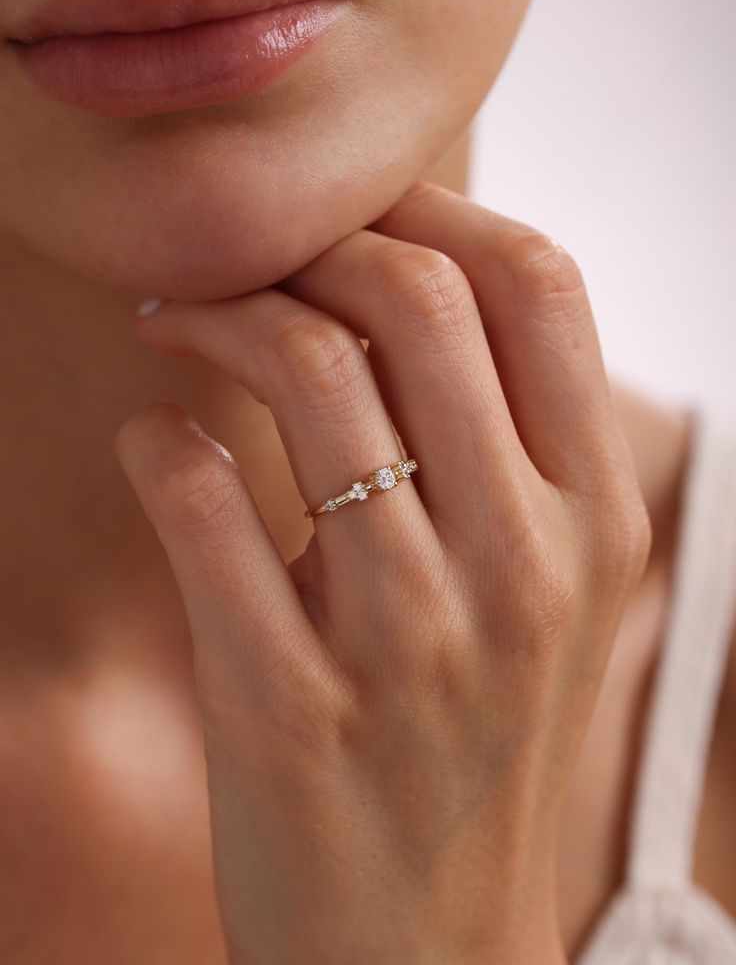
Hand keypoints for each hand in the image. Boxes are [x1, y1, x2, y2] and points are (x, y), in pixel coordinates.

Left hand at [115, 182, 651, 964]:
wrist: (421, 951)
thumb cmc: (474, 745)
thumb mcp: (542, 598)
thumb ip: (502, 453)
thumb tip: (400, 289)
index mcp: (593, 522)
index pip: (539, 284)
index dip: (435, 212)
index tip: (353, 219)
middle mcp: (521, 569)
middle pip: (417, 301)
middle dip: (309, 250)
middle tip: (246, 268)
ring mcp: (410, 642)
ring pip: (308, 377)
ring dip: (214, 318)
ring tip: (175, 325)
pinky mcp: (291, 706)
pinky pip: (203, 501)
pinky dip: (157, 441)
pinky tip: (155, 443)